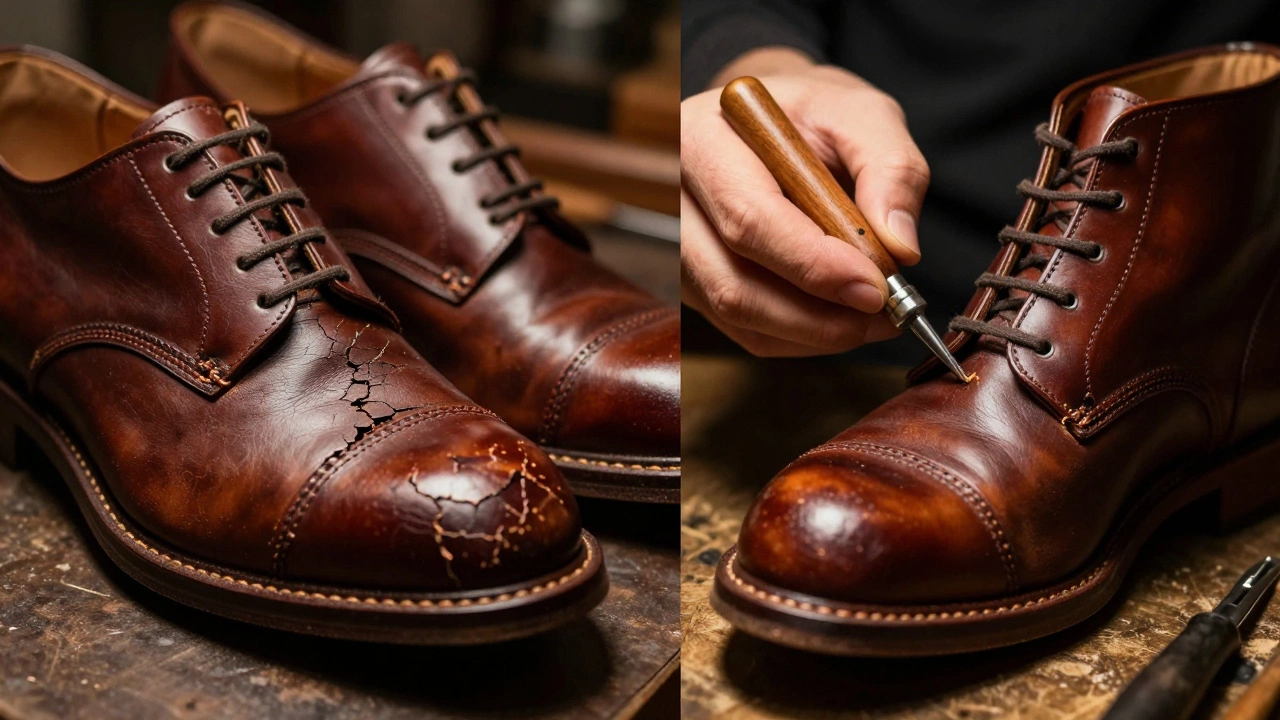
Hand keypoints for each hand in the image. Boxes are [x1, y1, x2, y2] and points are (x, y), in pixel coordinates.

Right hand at [681, 48, 928, 355]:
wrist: (769, 121)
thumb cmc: (811, 113)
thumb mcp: (862, 113)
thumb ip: (891, 169)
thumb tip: (900, 247)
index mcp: (702, 141)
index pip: (749, 219)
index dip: (813, 265)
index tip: (875, 288)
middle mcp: (672, 200)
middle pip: (733, 284)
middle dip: (816, 316)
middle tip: (883, 316)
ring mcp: (676, 248)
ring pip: (738, 316)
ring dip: (812, 333)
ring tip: (872, 319)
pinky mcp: (693, 283)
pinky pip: (743, 330)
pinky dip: (799, 337)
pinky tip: (839, 318)